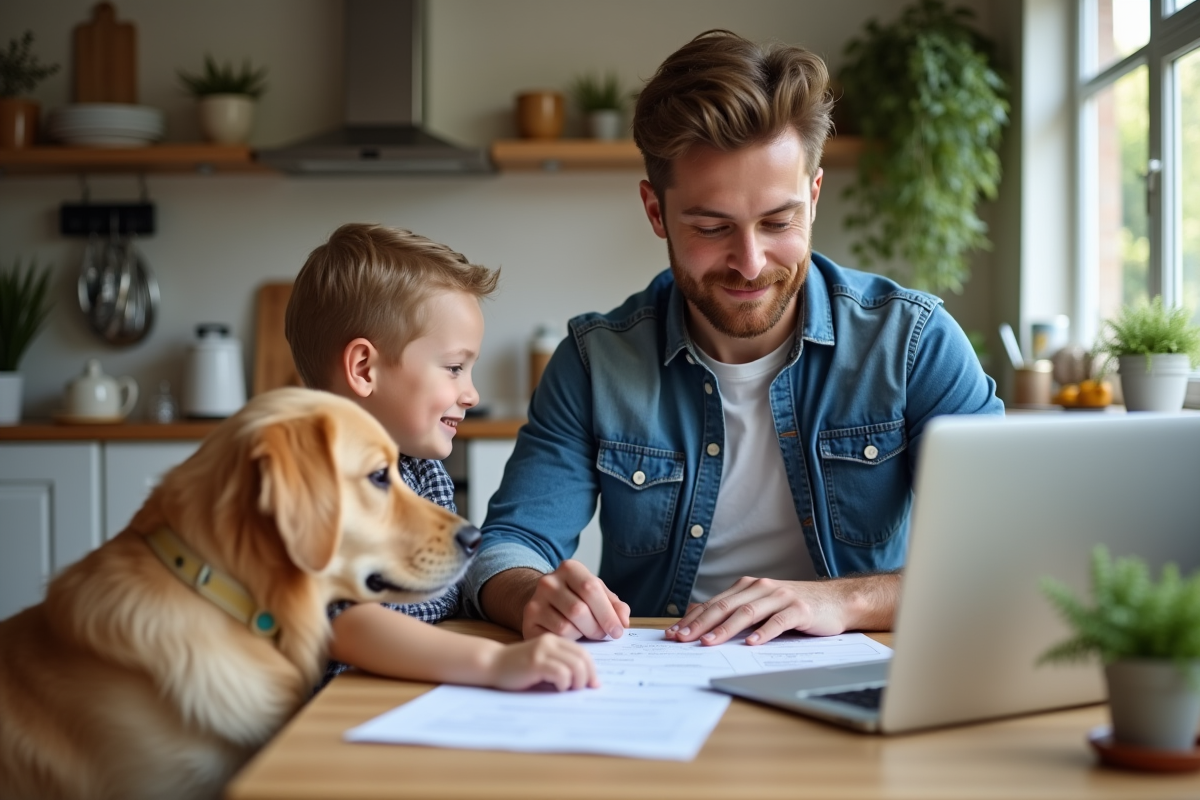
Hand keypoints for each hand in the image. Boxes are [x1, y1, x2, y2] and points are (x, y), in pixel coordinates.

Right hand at [484, 633, 598, 690]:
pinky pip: (561, 672)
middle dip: (587, 677)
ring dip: (577, 681)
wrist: (492, 664)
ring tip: (568, 689)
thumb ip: (562, 665)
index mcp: (556, 640)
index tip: (593, 684)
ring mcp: (543, 651)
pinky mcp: (535, 662)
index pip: (584, 652)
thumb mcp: (543, 662)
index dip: (592, 669)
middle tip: (582, 690)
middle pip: (583, 659)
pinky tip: (556, 687)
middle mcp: (551, 642)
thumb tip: (589, 682)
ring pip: (576, 665)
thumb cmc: (519, 669)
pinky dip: (564, 683)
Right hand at [522, 559, 630, 640]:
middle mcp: (549, 581)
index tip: (618, 631)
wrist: (544, 601)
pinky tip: (572, 636)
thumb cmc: (576, 597)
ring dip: (582, 635)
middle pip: (579, 610)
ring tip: (586, 632)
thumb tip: (623, 621)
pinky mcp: (528, 620)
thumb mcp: (597, 594)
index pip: (591, 589)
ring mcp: (535, 601)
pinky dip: (569, 640)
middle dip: (597, 628)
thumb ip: (614, 605)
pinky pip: (554, 637)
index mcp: (569, 568)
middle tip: (603, 635)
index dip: (607, 613)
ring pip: (566, 627)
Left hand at [664, 574, 898, 645]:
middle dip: (701, 623)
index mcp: (747, 587)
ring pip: (747, 612)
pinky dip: (763, 632)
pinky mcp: (798, 610)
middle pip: (725, 606)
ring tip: (709, 643)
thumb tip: (695, 613)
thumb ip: (731, 608)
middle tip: (683, 639)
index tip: (674, 634)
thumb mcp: (759, 604)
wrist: (835, 601)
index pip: (714, 603)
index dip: (692, 618)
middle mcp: (761, 588)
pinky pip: (777, 621)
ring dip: (725, 629)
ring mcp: (780, 597)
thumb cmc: (793, 606)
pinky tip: (751, 643)